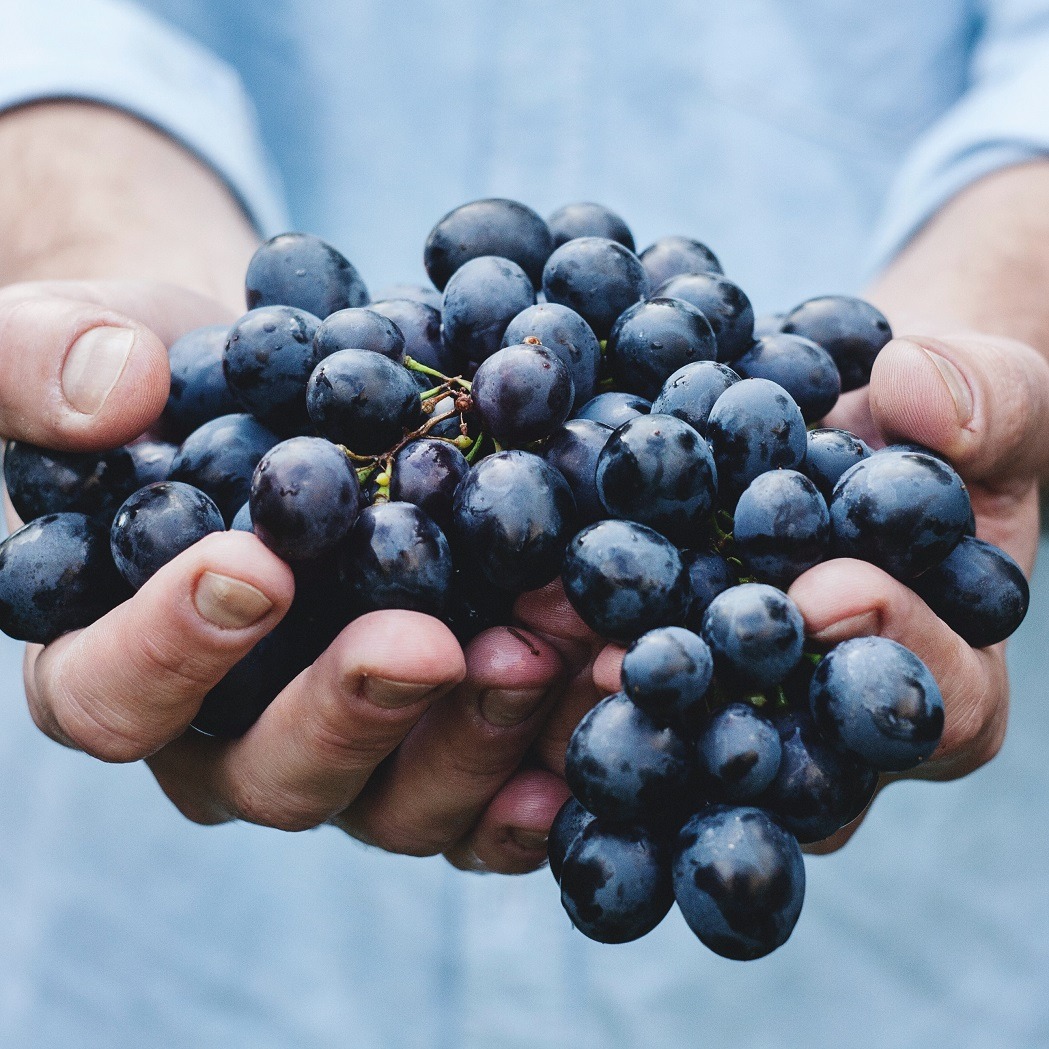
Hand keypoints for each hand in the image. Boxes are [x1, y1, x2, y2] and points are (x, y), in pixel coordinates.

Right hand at [1, 278, 581, 873]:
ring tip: (550, 647)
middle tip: (428, 643)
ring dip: (478, 736)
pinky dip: (546, 765)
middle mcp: (232, 736)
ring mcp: (348, 750)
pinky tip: (601, 701)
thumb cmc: (163, 382)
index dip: (170, 649)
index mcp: (117, 663)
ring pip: (399, 801)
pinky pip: (489, 792)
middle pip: (276, 775)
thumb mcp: (70, 338)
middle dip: (354, 711)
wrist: (279, 395)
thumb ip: (41, 359)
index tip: (253, 568)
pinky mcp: (438, 739)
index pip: (112, 695)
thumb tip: (115, 393)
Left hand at [574, 333, 1044, 852]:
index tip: (825, 591)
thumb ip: (986, 399)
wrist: (848, 426)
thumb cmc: (935, 425)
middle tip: (640, 665)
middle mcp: (835, 726)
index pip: (939, 705)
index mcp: (945, 679)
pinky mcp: (671, 677)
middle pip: (791, 761)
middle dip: (718, 710)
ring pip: (691, 746)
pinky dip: (567, 665)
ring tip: (547, 652)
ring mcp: (746, 712)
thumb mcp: (994, 395)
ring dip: (616, 705)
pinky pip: (624, 697)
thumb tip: (913, 390)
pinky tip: (507, 630)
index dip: (891, 652)